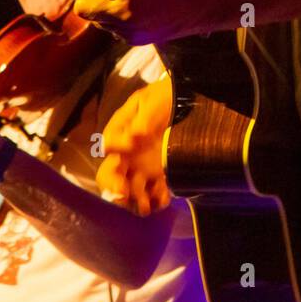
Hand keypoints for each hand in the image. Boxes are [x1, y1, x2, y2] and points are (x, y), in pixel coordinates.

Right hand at [97, 78, 173, 216]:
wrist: (191, 100)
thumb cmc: (168, 96)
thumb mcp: (155, 99)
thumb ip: (144, 117)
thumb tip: (133, 136)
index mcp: (122, 131)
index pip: (109, 146)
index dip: (115, 148)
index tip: (131, 147)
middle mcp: (129, 152)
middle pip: (111, 175)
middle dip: (114, 187)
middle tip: (123, 193)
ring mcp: (143, 166)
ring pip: (130, 190)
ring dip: (135, 201)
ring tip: (146, 205)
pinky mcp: (160, 176)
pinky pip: (153, 195)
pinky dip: (156, 201)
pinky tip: (164, 199)